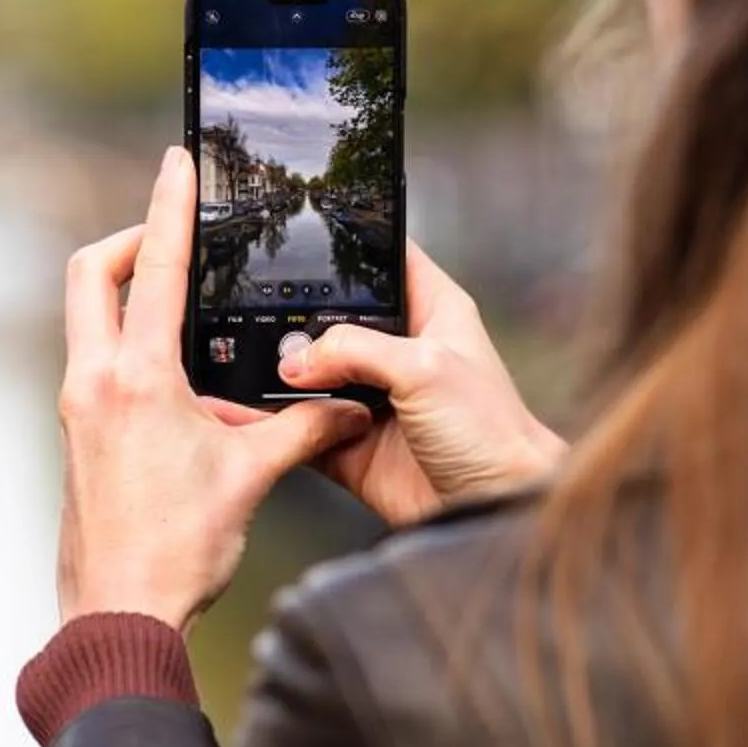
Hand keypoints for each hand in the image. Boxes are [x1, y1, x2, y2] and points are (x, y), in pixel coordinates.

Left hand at [56, 148, 372, 630]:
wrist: (119, 615)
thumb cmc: (178, 550)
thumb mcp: (251, 477)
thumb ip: (302, 427)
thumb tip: (351, 406)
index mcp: (137, 378)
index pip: (155, 267)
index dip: (170, 206)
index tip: (178, 161)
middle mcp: (94, 382)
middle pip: (90, 274)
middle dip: (128, 240)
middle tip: (171, 233)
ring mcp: (77, 408)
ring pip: (87, 319)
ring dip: (126, 294)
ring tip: (183, 298)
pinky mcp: (76, 435)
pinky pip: (95, 362)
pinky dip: (127, 344)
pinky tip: (176, 371)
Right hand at [279, 241, 564, 527]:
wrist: (493, 506)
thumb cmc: (492, 432)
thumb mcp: (426, 367)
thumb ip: (356, 349)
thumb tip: (298, 358)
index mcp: (431, 312)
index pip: (386, 261)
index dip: (352, 247)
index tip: (307, 241)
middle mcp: (399, 351)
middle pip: (335, 319)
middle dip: (301, 321)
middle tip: (268, 321)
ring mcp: (373, 397)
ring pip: (312, 374)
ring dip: (283, 374)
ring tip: (254, 365)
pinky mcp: (352, 442)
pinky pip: (304, 426)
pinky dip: (280, 422)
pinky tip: (257, 412)